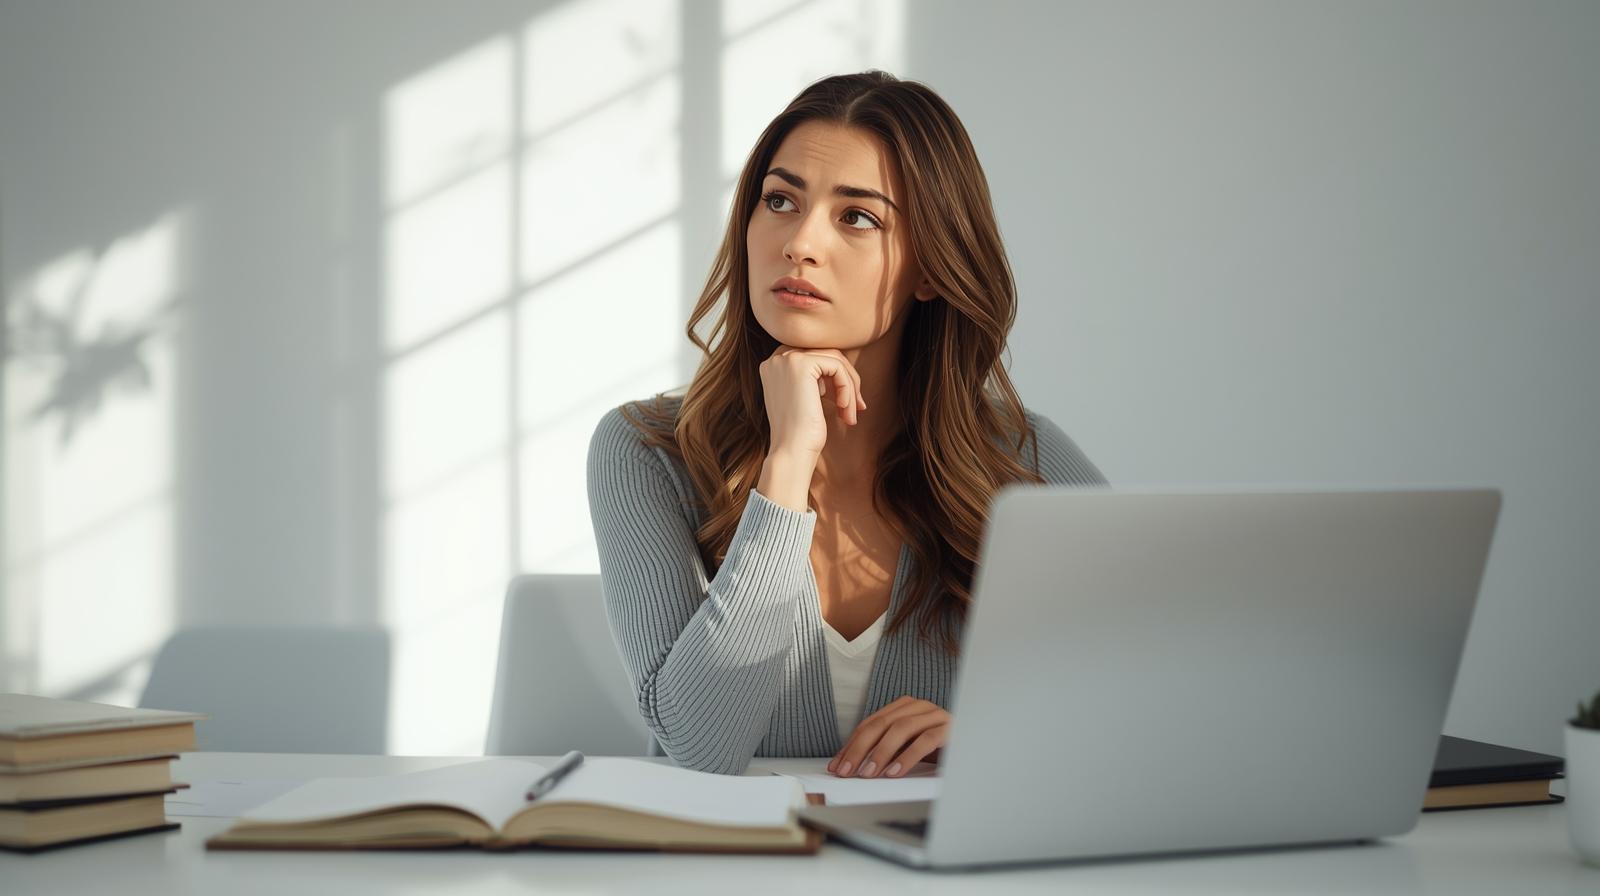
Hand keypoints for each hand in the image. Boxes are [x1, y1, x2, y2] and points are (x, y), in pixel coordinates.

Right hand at [758, 345, 866, 459]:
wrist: (792, 452)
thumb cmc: (801, 433)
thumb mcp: (807, 399)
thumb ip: (817, 380)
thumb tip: (847, 369)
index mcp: (775, 365)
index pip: (816, 358)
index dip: (836, 379)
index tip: (846, 404)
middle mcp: (776, 358)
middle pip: (826, 354)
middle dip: (847, 381)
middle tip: (858, 408)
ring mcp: (786, 359)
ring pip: (835, 360)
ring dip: (849, 387)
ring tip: (851, 414)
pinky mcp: (801, 364)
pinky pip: (837, 367)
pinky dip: (847, 388)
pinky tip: (843, 410)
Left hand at [828, 696, 948, 777]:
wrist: (975, 745)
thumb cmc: (937, 749)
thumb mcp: (906, 749)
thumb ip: (885, 750)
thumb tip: (853, 765)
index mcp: (904, 707)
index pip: (870, 724)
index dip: (851, 745)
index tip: (836, 766)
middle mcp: (918, 706)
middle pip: (881, 724)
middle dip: (860, 749)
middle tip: (847, 771)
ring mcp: (935, 714)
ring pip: (901, 729)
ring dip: (881, 752)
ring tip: (868, 773)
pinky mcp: (951, 728)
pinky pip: (925, 741)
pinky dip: (907, 757)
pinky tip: (894, 772)